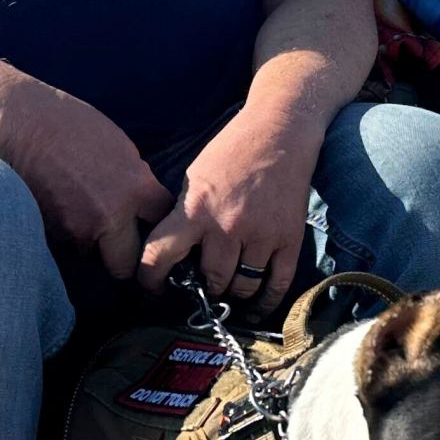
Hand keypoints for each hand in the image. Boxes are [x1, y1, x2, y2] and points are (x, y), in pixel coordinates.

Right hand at [0, 80, 171, 280]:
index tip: (149, 221)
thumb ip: (134, 178)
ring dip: (88, 242)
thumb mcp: (117, 145)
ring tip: (75, 211)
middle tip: (116, 242)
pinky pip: (63, 245)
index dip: (157, 223)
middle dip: (122, 256)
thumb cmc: (67, 123)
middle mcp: (109, 217)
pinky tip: (55, 208)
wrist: (16, 125)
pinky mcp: (47, 235)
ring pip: (89, 254)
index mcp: (135, 189)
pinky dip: (63, 234)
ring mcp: (75, 231)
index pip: (162, 223)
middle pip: (125, 264)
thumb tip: (140, 198)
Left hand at [136, 110, 320, 307]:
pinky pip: (277, 283)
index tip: (152, 288)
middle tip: (202, 286)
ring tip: (229, 288)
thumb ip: (183, 214)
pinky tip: (256, 307)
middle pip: (210, 279)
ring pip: (242, 286)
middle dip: (204, 286)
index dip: (150, 279)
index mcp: (196, 208)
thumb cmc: (233, 150)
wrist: (280, 132)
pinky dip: (266, 302)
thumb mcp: (195, 177)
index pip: (160, 255)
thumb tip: (171, 252)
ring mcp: (261, 234)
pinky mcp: (289, 238)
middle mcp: (227, 226)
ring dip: (233, 292)